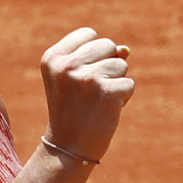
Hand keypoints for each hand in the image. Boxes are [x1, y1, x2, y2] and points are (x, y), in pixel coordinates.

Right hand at [39, 28, 134, 162]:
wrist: (68, 148)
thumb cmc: (73, 110)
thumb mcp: (76, 78)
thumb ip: (99, 57)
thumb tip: (126, 49)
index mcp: (52, 58)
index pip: (89, 34)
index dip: (93, 54)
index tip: (80, 77)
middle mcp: (67, 65)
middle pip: (108, 45)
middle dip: (107, 66)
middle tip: (90, 92)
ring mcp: (87, 78)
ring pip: (122, 64)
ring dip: (116, 82)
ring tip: (97, 101)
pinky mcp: (107, 92)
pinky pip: (129, 84)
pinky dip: (123, 97)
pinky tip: (106, 110)